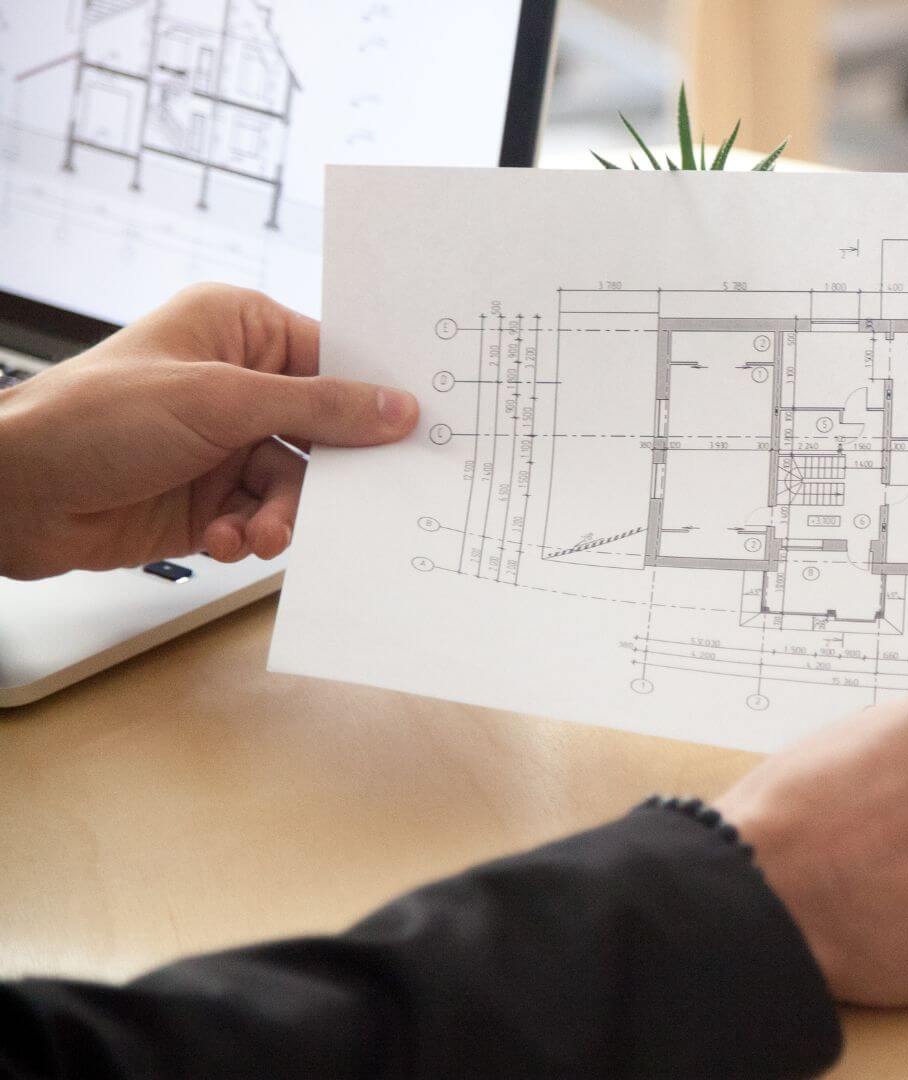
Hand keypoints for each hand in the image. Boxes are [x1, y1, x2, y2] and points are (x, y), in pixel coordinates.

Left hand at [0, 284, 416, 578]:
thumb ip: (318, 408)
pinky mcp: (212, 498)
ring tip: (258, 533)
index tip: (415, 428)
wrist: (13, 493)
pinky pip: (265, 517)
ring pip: (299, 483)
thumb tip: (397, 409)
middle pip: (325, 429)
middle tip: (346, 500)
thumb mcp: (220, 402)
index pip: (334, 357)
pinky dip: (252, 533)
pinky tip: (226, 539)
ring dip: (283, 514)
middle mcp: (239, 384)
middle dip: (327, 473)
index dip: (373, 396)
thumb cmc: (94, 417)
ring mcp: (225, 443)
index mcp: (240, 330)